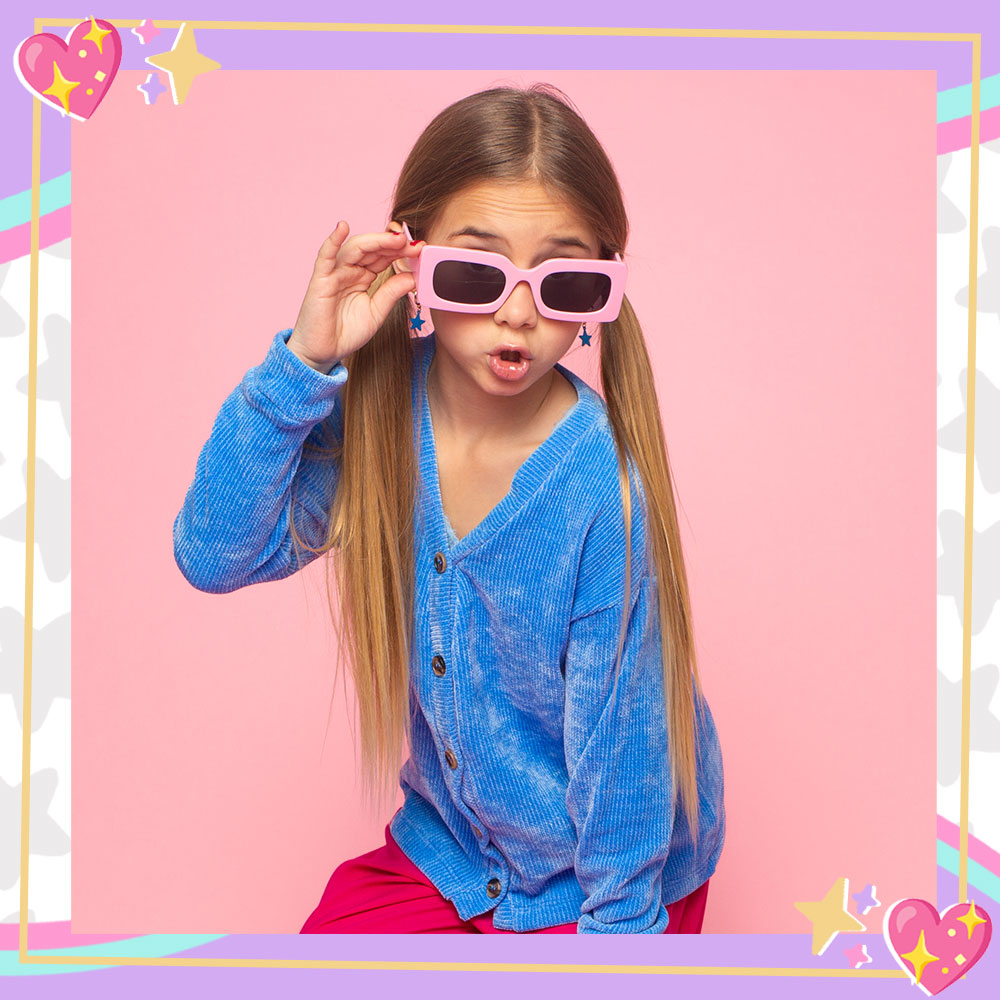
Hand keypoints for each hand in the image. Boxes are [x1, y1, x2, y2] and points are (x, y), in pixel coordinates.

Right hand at [287, 221, 423, 372]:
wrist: (323, 353)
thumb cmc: (346, 333)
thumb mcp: (377, 312)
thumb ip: (392, 293)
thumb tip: (413, 276)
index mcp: (363, 277)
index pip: (383, 257)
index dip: (401, 251)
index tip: (421, 248)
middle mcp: (349, 270)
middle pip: (372, 249)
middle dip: (393, 244)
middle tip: (413, 243)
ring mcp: (335, 273)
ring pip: (355, 248)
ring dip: (375, 241)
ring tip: (395, 239)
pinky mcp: (320, 280)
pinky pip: (325, 256)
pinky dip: (332, 240)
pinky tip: (342, 227)